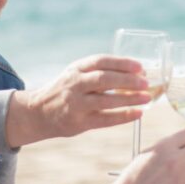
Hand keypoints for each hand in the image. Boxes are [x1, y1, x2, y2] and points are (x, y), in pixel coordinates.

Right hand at [7, 55, 151, 145]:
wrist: (38, 112)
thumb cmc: (65, 91)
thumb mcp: (75, 74)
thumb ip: (98, 72)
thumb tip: (135, 74)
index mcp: (76, 69)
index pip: (100, 61)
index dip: (121, 63)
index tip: (140, 66)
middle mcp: (74, 84)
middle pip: (104, 79)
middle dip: (127, 80)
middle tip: (146, 82)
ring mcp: (76, 104)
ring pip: (106, 100)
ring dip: (129, 99)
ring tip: (146, 97)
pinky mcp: (79, 122)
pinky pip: (105, 119)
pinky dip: (123, 116)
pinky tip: (138, 114)